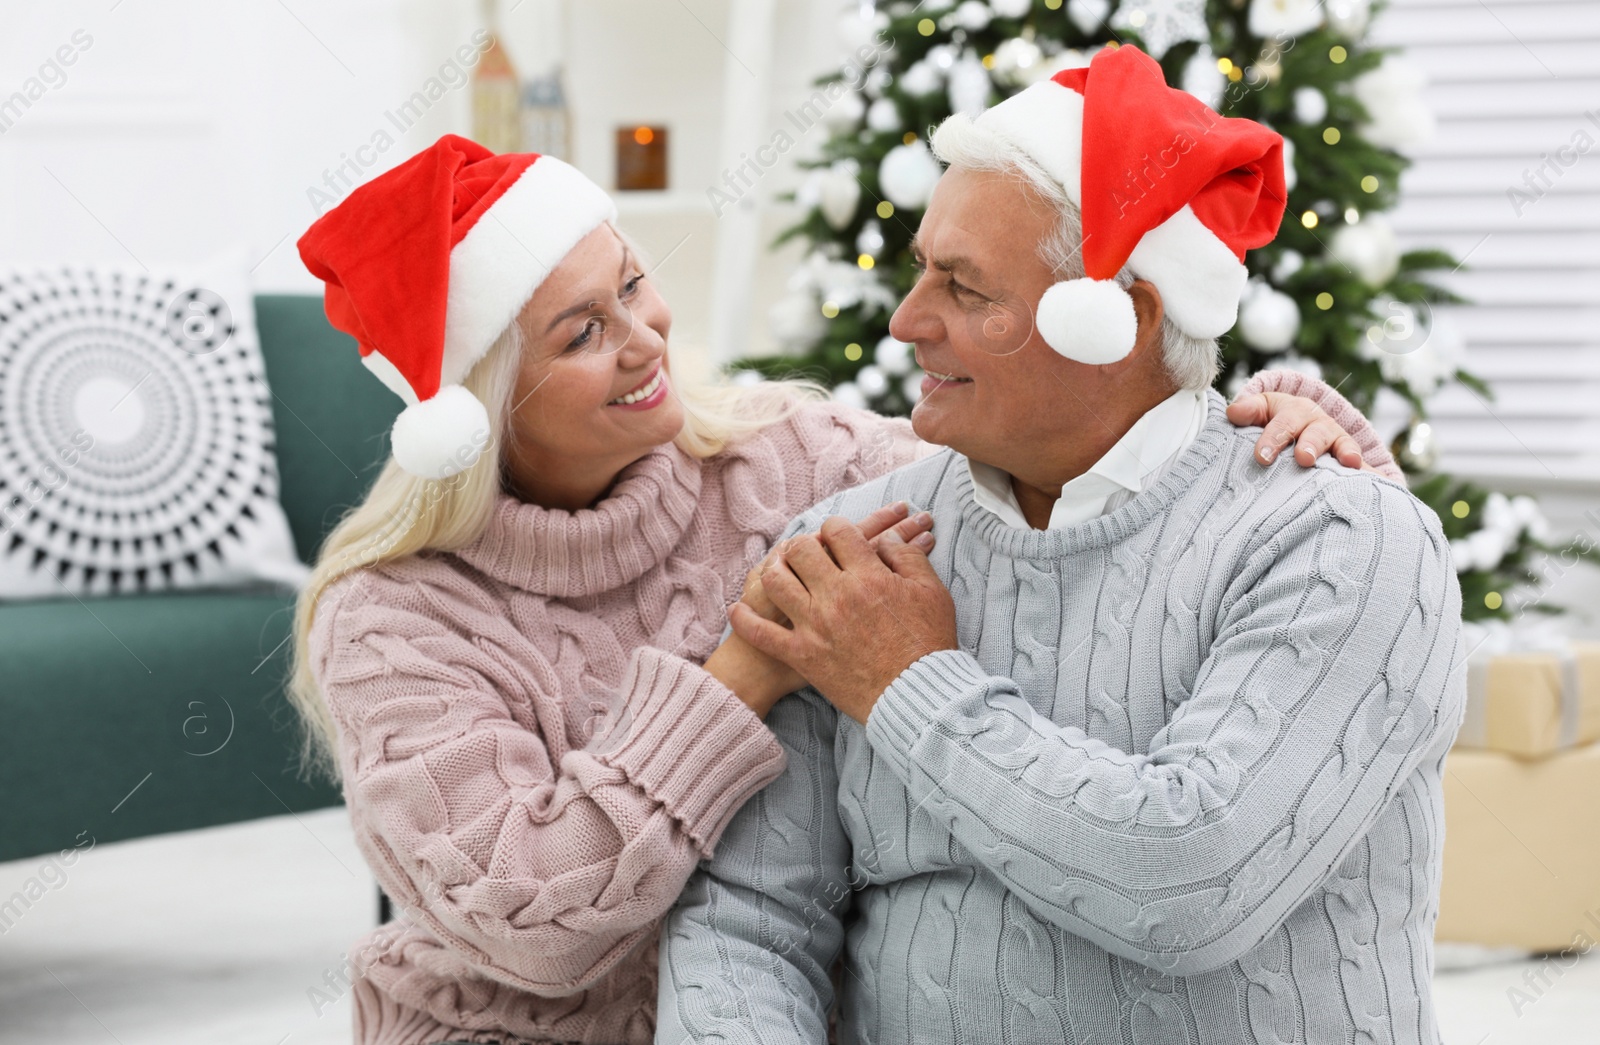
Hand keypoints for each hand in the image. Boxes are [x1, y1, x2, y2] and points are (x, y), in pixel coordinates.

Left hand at [730, 515, 957, 724]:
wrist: (917, 695)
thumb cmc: (928, 644)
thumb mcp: (931, 592)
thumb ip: (907, 557)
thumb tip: (888, 537)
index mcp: (868, 576)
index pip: (838, 532)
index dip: (836, 527)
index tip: (838, 535)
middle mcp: (836, 596)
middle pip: (802, 550)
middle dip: (804, 543)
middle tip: (807, 551)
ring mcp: (815, 626)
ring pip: (776, 582)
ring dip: (773, 569)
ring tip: (778, 569)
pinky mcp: (802, 655)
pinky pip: (762, 634)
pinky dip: (745, 620)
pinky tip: (738, 609)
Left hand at [1226, 391, 1376, 472]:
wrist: (1306, 423)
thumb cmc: (1276, 421)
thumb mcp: (1262, 410)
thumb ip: (1248, 410)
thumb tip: (1232, 413)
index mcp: (1293, 411)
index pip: (1282, 422)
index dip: (1273, 437)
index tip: (1262, 456)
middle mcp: (1317, 423)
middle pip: (1314, 432)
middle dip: (1309, 444)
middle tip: (1302, 459)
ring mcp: (1336, 439)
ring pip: (1341, 443)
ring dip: (1344, 452)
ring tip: (1347, 463)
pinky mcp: (1350, 454)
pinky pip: (1361, 461)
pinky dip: (1366, 468)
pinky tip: (1370, 476)